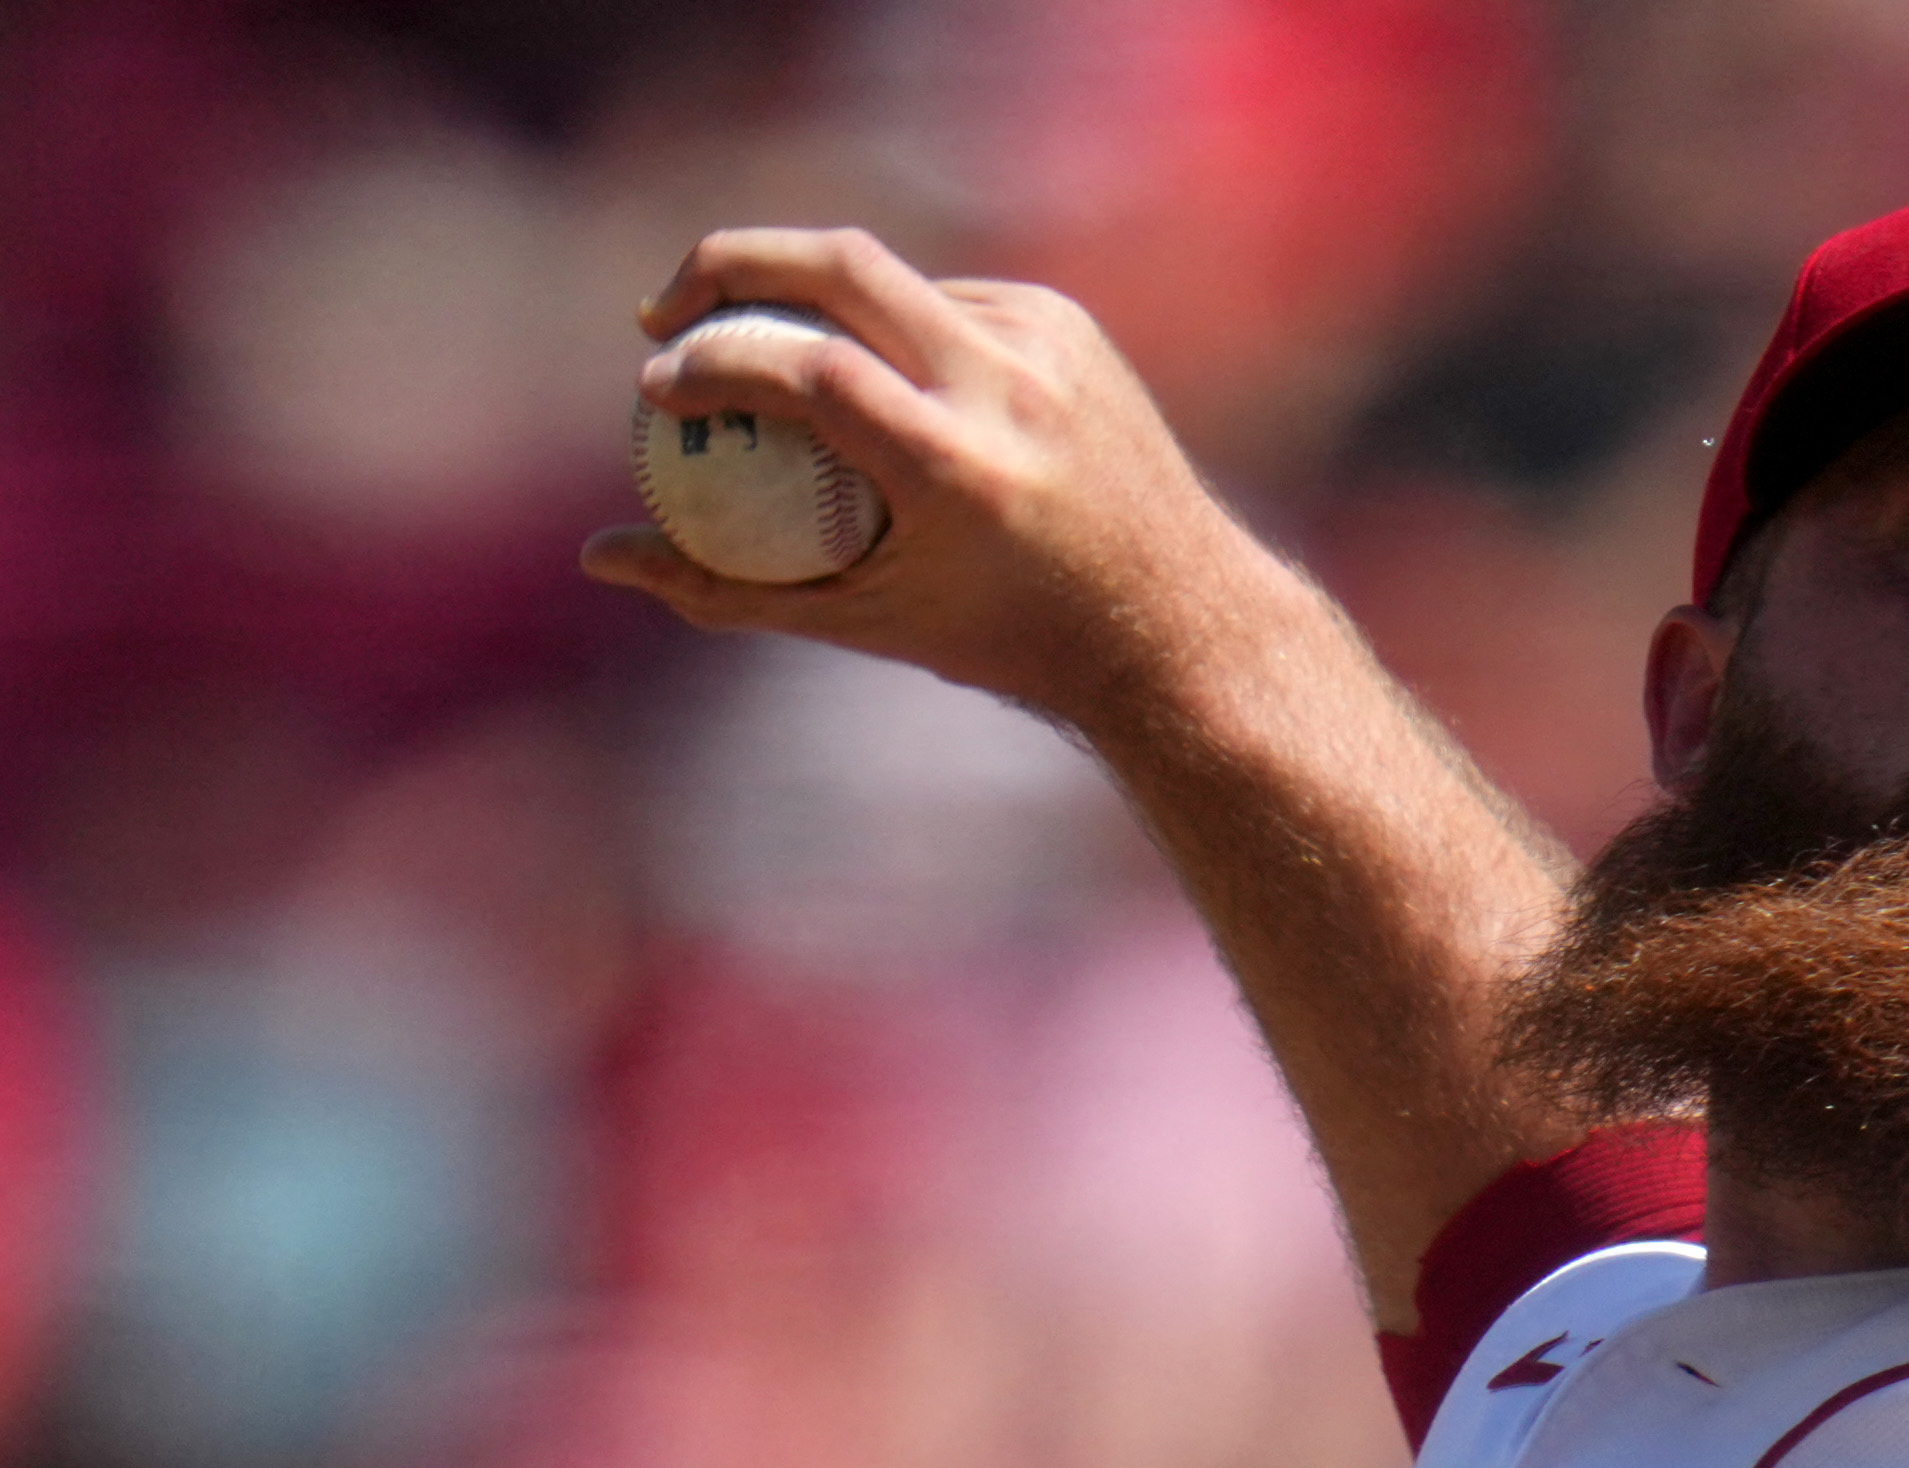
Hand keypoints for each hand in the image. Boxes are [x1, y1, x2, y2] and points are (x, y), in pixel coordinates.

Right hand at [584, 229, 1285, 733]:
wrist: (1179, 623)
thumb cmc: (1011, 638)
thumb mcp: (868, 623)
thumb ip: (730, 590)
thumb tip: (602, 555)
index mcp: (962, 469)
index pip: (810, 367)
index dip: (714, 357)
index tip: (656, 384)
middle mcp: (1009, 391)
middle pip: (840, 261)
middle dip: (728, 260)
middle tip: (666, 306)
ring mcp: (1047, 345)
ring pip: (888, 281)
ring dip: (810, 304)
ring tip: (771, 366)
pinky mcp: (1068, 322)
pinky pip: (945, 301)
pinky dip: (893, 329)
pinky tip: (885, 384)